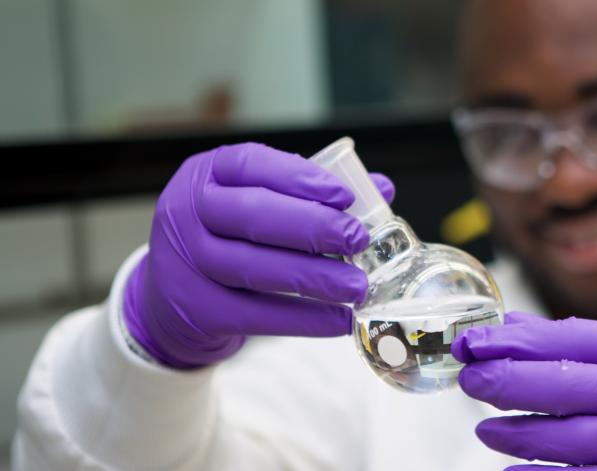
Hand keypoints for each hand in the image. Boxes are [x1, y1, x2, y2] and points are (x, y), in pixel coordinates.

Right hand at [124, 143, 394, 368]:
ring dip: (314, 278)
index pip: (252, 164)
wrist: (170, 295)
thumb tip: (382, 188)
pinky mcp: (197, 309)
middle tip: (358, 240)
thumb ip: (312, 193)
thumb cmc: (228, 236)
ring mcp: (186, 262)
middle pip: (254, 216)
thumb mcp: (256, 201)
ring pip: (255, 268)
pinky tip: (339, 319)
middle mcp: (188, 212)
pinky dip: (303, 319)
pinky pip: (257, 315)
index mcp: (207, 173)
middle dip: (313, 228)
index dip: (300, 178)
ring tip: (357, 285)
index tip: (345, 196)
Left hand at [452, 313, 596, 469]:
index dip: (512, 341)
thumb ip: (590, 345)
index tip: (476, 341)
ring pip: (560, 442)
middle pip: (556, 388)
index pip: (565, 341)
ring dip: (513, 435)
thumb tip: (516, 333)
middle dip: (501, 382)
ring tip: (487, 428)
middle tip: (470, 377)